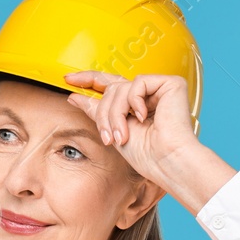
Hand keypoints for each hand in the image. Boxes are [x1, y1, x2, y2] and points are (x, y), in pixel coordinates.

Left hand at [62, 70, 199, 187]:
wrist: (165, 161)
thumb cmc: (145, 154)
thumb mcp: (112, 130)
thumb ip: (96, 111)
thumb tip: (74, 96)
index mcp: (135, 104)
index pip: (109, 84)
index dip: (88, 79)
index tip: (68, 79)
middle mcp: (147, 93)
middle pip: (111, 89)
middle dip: (103, 113)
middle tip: (107, 136)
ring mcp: (159, 87)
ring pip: (120, 88)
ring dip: (115, 114)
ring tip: (122, 135)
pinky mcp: (171, 83)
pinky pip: (138, 83)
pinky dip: (134, 102)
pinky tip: (142, 117)